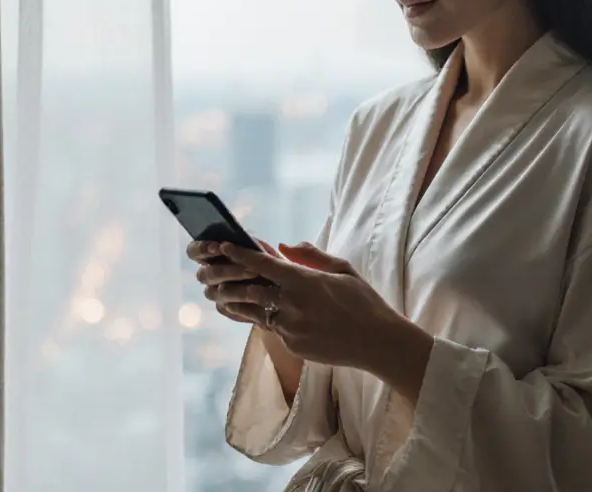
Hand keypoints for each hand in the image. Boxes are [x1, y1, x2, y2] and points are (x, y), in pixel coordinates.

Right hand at [188, 239, 269, 324]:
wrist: (280, 286)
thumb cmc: (267, 261)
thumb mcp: (262, 249)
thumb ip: (250, 244)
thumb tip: (245, 239)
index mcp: (210, 254)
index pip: (194, 251)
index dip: (202, 248)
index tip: (219, 246)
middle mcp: (208, 274)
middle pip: (204, 275)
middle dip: (227, 271)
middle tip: (250, 268)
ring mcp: (215, 293)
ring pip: (212, 293)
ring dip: (236, 287)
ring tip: (257, 281)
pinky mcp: (225, 308)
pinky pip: (226, 308)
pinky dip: (240, 303)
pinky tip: (256, 299)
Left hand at [215, 241, 433, 386]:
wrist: (378, 343)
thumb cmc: (364, 302)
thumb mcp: (343, 270)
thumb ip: (311, 256)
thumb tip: (284, 245)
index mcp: (305, 281)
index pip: (264, 264)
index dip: (241, 253)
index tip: (224, 245)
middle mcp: (294, 305)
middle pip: (249, 289)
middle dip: (229, 279)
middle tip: (212, 271)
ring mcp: (292, 329)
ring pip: (253, 312)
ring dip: (236, 301)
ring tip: (221, 293)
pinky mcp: (293, 346)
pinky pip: (270, 329)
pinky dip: (260, 317)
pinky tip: (250, 312)